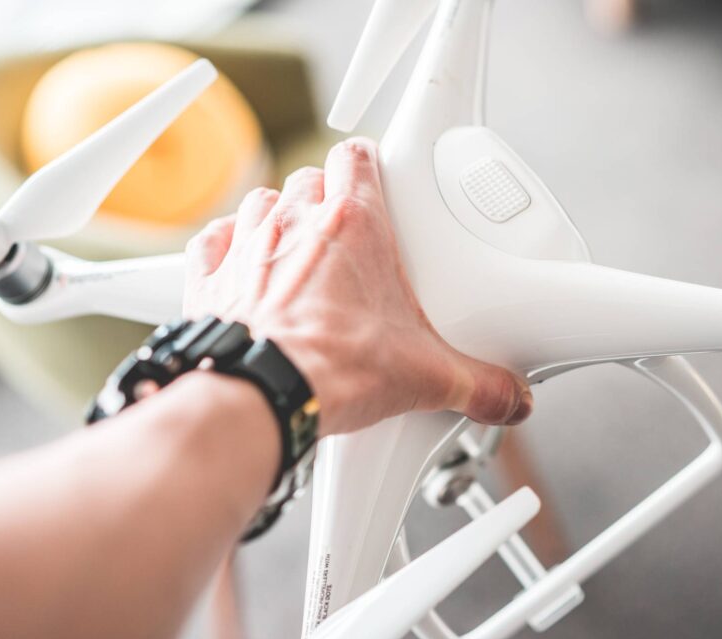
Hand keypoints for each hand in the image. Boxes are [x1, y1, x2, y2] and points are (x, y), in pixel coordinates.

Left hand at [183, 138, 532, 434]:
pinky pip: (213, 239)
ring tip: (299, 252)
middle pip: (310, 180)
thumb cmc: (335, 367)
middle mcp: (296, 224)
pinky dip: (226, 245)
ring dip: (279, 217)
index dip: (367, 162)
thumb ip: (480, 384)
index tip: (379, 178)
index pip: (358, 157)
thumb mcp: (428, 376)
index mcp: (354, 227)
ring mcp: (248, 246)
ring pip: (262, 202)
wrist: (263, 394)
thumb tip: (510, 398)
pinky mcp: (210, 277)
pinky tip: (243, 264)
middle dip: (327, 197)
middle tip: (347, 234)